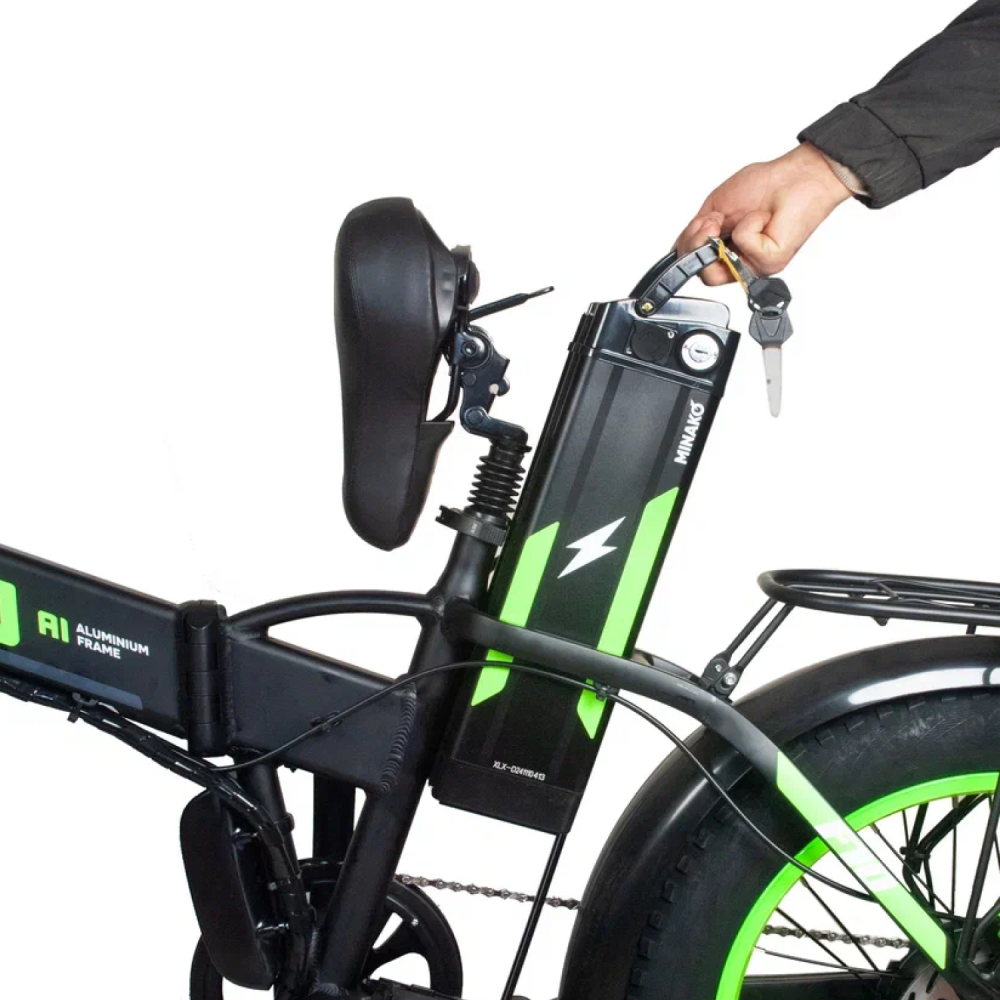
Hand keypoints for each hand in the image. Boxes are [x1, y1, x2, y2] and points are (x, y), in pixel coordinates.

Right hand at [674, 142, 852, 285]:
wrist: (796, 176)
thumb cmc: (764, 187)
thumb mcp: (716, 207)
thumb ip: (697, 231)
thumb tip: (681, 249)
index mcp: (725, 250)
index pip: (696, 265)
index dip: (689, 247)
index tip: (698, 225)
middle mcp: (739, 262)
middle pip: (702, 274)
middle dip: (698, 244)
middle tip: (713, 221)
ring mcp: (754, 265)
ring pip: (716, 273)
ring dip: (717, 237)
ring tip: (731, 218)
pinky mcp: (769, 261)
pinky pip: (743, 246)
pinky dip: (749, 224)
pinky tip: (762, 217)